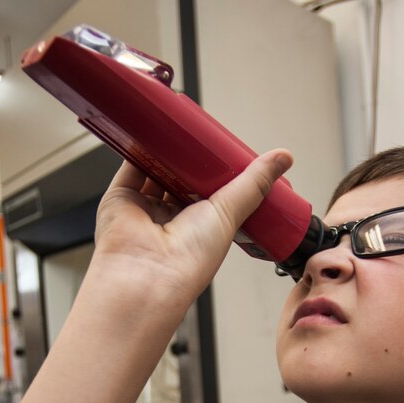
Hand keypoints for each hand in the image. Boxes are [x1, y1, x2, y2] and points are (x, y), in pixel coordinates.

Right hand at [90, 149, 293, 307]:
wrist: (149, 274)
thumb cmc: (190, 260)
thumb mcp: (231, 212)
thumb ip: (254, 183)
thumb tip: (283, 158)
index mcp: (199, 229)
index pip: (209, 192)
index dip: (217, 171)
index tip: (226, 150)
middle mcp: (170, 219)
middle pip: (180, 178)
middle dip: (190, 158)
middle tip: (201, 135)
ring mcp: (144, 209)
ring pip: (155, 169)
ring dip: (165, 149)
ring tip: (179, 127)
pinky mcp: (120, 198)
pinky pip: (129, 166)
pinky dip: (139, 146)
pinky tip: (150, 129)